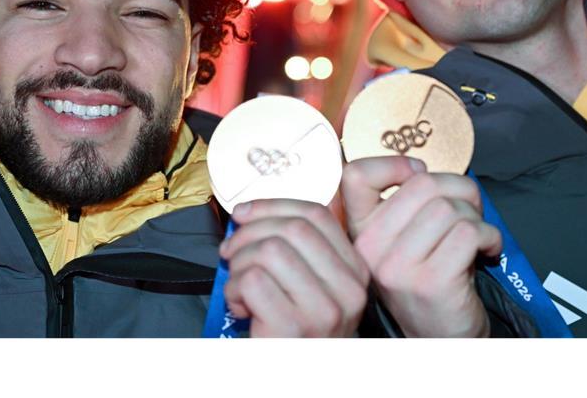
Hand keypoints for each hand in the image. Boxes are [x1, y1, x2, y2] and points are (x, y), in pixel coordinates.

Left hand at [219, 197, 369, 336]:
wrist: (293, 380)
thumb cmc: (293, 334)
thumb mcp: (309, 287)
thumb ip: (297, 250)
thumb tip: (254, 211)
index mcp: (355, 271)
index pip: (317, 214)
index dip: (273, 205)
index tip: (244, 212)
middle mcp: (349, 289)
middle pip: (292, 228)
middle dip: (249, 233)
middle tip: (231, 253)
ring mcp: (325, 309)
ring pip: (269, 250)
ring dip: (239, 265)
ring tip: (238, 287)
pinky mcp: (295, 326)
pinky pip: (252, 280)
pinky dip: (233, 291)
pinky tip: (240, 308)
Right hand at [341, 156, 502, 336]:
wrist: (441, 340)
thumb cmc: (430, 282)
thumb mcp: (402, 242)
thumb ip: (405, 206)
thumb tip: (426, 169)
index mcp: (360, 233)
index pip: (356, 176)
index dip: (392, 163)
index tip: (418, 174)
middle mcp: (370, 249)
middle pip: (421, 184)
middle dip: (458, 190)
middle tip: (468, 211)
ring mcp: (397, 266)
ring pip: (448, 208)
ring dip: (476, 217)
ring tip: (478, 236)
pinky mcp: (430, 281)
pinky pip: (468, 232)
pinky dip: (489, 236)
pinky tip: (487, 251)